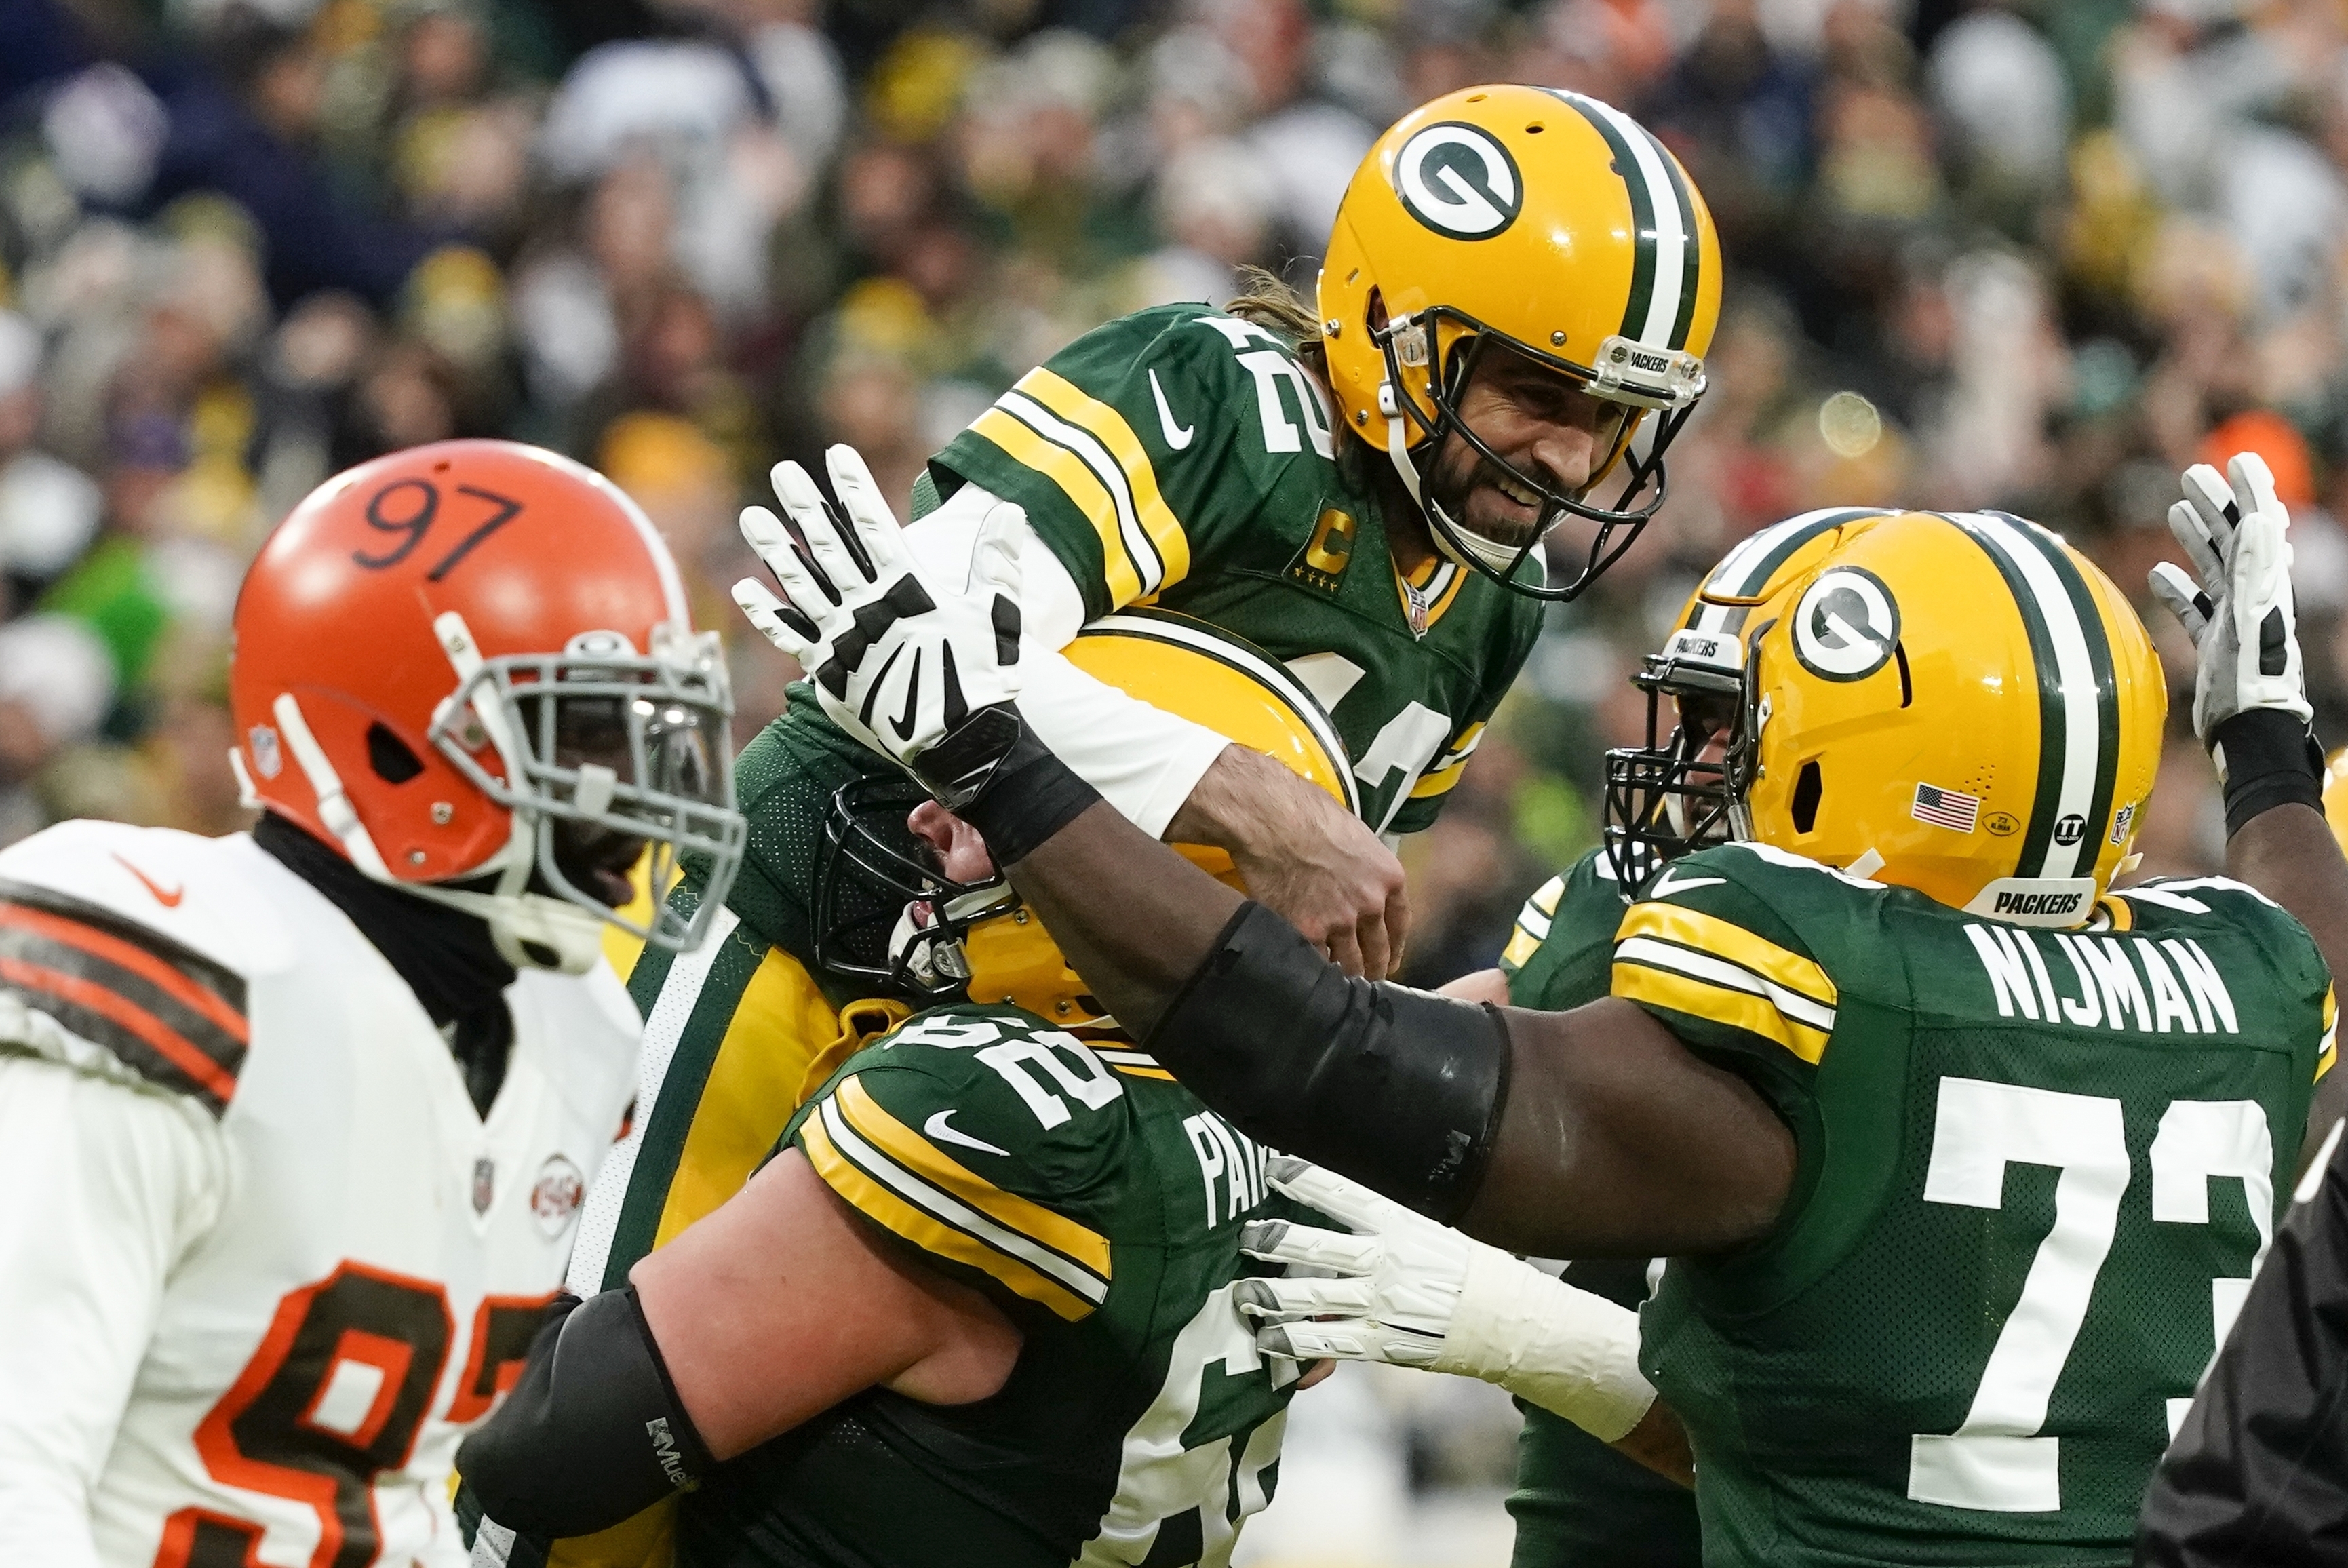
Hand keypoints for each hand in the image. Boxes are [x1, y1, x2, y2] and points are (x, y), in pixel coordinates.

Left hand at [733, 446, 1027, 799]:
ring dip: (774, 549)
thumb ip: (998, 561)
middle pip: (828, 547)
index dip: (853, 488)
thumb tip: (1010, 510)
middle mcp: (868, 608)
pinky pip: (789, 637)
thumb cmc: (982, 680)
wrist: (957, 743)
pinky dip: (765, 613)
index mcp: (908, 588)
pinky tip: (744, 588)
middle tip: (784, 472)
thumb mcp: (998, 614)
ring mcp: (844, 639)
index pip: (872, 526)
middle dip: (805, 506)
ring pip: (800, 584)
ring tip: (752, 516)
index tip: (836, 455)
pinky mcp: (830, 672)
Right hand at [1167, 746, 1409, 978]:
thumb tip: (1358, 883)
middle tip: (1362, 980)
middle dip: (1371, 969)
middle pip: (1377, 951)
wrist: (1270, 818)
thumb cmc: (1306, 813)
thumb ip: (1365, 869)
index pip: (1401, 924)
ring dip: (1342, 975)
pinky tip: (1307, 974)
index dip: (1394, 948)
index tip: (1388, 962)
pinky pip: (1315, 962)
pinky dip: (1312, 970)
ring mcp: (1340, 922)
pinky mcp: (1307, 932)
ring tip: (1334, 985)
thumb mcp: (1355, 835)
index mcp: (1389, 877)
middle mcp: (1371, 904)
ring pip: (1348, 964)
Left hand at [1234, 1156, 1655, 1439]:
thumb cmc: (1470, 1267)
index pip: (1342, 1191)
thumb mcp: (1436, 1223)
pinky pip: (1324, 1341)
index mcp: (1400, 1223)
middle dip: (1272, 1239)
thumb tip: (1346, 1192)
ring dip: (1270, 1293)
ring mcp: (1379, 1304)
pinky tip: (1268, 1338)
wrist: (1509, 1321)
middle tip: (1246, 1234)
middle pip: (1314, 1245)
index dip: (1303, 1177)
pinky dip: (1291, 1341)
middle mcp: (1385, 1261)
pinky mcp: (1378, 1344)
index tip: (1273, 1167)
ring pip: (1309, 1295)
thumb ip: (1391, 1214)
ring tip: (1246, 1291)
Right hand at [2148, 451, 2310, 750]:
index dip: (2250, 490)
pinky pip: (2193, 608)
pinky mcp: (2214, 646)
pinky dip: (2177, 589)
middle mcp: (2252, 598)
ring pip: (2214, 568)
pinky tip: (2158, 576)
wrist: (2247, 730)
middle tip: (2194, 474)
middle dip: (2217, 504)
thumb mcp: (2253, 620)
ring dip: (2197, 537)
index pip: (2260, 525)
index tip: (2237, 459)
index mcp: (2265, 584)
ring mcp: (2233, 621)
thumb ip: (2256, 570)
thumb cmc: (2252, 679)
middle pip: (2234, 539)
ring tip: (2176, 510)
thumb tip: (2259, 517)